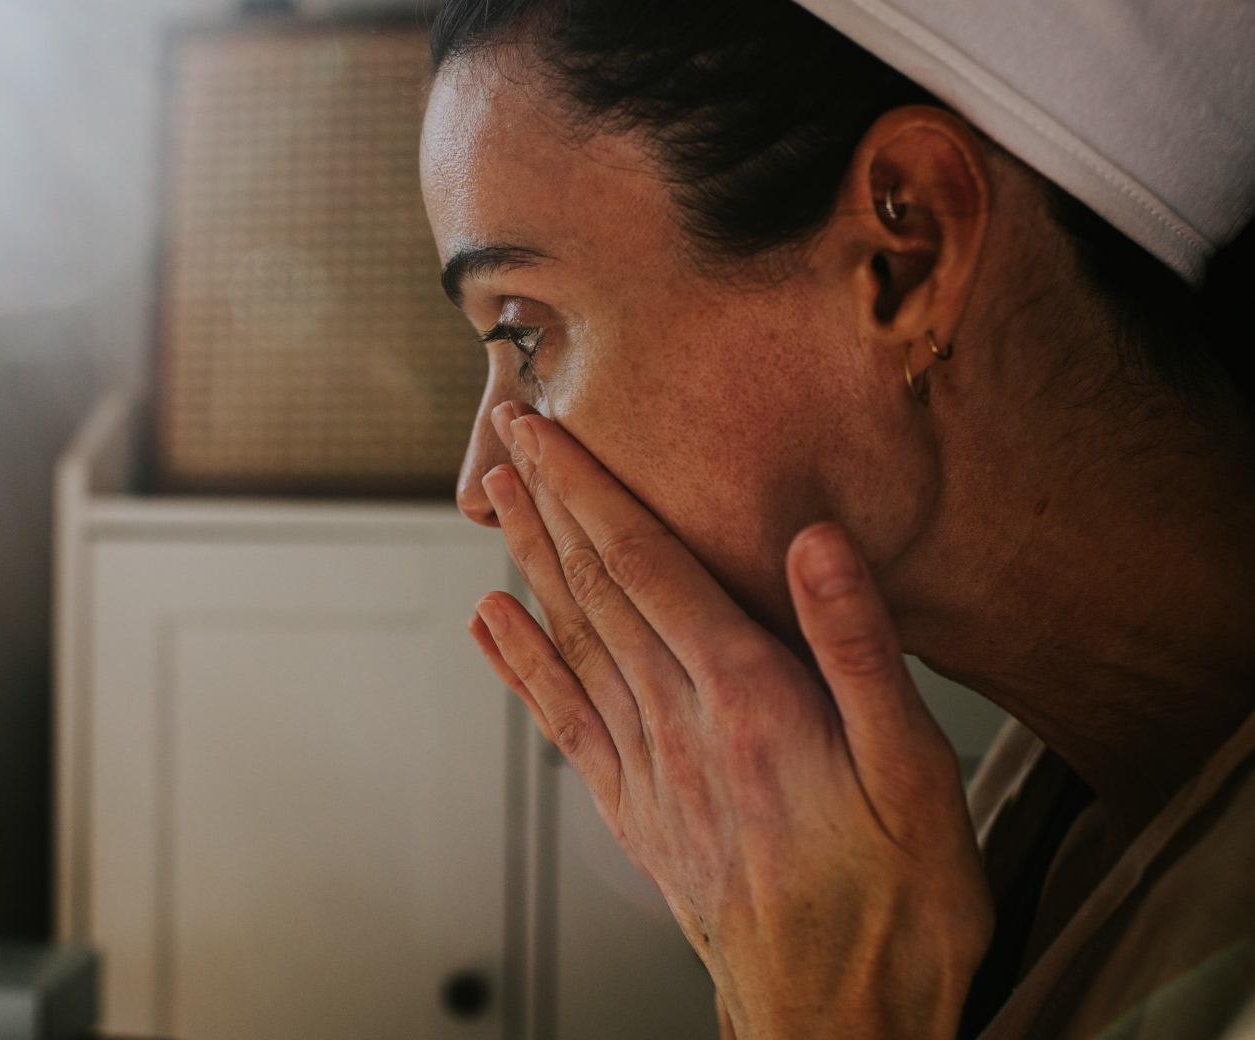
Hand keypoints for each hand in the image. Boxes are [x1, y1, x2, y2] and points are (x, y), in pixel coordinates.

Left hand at [467, 404, 991, 1039]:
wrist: (842, 1024)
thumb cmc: (899, 904)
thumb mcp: (916, 774)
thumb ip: (859, 649)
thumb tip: (813, 541)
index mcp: (748, 701)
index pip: (647, 566)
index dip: (590, 488)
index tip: (546, 429)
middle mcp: (679, 727)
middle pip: (596, 591)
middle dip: (547, 504)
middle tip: (503, 434)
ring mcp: (649, 773)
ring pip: (571, 643)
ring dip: (527, 565)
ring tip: (492, 504)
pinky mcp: (638, 815)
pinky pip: (565, 724)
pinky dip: (522, 668)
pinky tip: (494, 629)